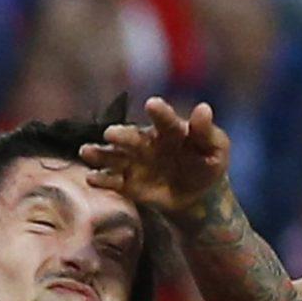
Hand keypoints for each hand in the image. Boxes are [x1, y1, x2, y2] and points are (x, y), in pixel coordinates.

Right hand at [80, 97, 231, 214]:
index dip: (159, 112)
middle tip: (111, 134)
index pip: (164, 119)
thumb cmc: (207, 164)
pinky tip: (91, 178)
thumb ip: (207, 131)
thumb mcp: (215, 148)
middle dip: (121, 135)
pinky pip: (112, 181)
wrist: (198, 195)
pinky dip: (101, 179)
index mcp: (169, 130)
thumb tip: (204, 108)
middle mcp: (146, 142)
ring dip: (100, 153)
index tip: (152, 104)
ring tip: (86, 151)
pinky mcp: (127, 183)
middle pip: (132, 137)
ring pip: (114, 156)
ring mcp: (134, 161)